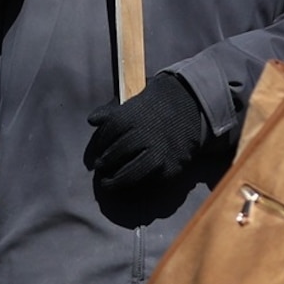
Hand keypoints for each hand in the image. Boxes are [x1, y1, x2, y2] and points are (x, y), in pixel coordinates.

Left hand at [85, 70, 209, 195]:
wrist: (193, 105)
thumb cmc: (157, 101)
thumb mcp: (134, 98)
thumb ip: (111, 111)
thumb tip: (91, 120)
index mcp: (130, 116)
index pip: (106, 134)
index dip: (99, 145)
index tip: (98, 152)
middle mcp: (143, 135)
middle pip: (115, 155)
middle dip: (104, 164)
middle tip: (100, 168)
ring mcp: (157, 153)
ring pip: (129, 173)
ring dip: (115, 181)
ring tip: (108, 183)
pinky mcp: (170, 167)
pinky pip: (149, 181)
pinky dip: (136, 184)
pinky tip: (130, 183)